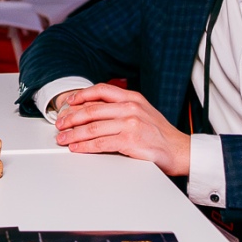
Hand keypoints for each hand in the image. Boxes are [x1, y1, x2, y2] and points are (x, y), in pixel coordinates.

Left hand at [52, 82, 191, 176]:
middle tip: (60, 124)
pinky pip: (100, 143)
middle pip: (92, 109)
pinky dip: (85, 146)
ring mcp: (130, 124)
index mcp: (133, 98)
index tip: (69, 102)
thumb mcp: (143, 113)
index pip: (102, 90)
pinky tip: (77, 148)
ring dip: (74, 134)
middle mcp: (131, 108)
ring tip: (63, 139)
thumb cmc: (160, 135)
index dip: (82, 95)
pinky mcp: (129, 141)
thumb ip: (122, 108)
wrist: (180, 151)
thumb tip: (95, 111)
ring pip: (92, 127)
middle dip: (71, 117)